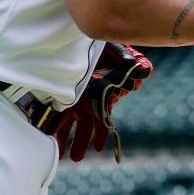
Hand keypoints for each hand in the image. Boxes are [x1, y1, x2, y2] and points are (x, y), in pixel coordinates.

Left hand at [46, 43, 152, 162]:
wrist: (82, 35)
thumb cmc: (101, 45)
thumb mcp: (116, 52)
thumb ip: (129, 61)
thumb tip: (146, 70)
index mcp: (100, 93)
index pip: (102, 117)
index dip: (100, 134)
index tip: (99, 149)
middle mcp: (86, 98)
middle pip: (84, 125)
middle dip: (80, 142)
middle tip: (77, 159)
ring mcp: (71, 97)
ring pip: (68, 123)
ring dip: (65, 139)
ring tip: (61, 157)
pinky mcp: (57, 93)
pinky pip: (53, 112)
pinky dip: (52, 126)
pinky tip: (46, 137)